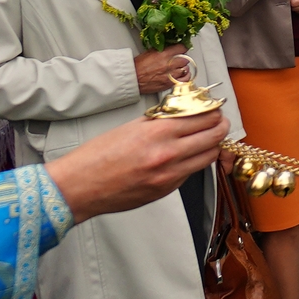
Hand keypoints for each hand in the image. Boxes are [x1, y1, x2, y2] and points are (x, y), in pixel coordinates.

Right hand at [44, 111, 229, 225]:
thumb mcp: (130, 127)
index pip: (203, 117)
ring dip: (211, 146)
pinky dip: (192, 163)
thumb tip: (184, 111)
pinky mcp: (166, 190)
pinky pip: (190, 173)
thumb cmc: (97, 156)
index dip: (213, 111)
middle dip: (220, 126)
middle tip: (218, 122)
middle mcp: (168, 154)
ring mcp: (169, 175)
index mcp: (157, 133)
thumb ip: (160, 120)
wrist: (78, 187)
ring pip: (208, 156)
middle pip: (213, 136)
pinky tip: (184, 157)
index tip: (214, 108)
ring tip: (205, 139)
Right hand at [133, 44, 190, 93]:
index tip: (182, 49)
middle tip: (179, 59)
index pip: (182, 48)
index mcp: (164, 54)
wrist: (133, 78)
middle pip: (186, 59)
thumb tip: (170, 46)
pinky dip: (184, 77)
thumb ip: (163, 49)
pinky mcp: (170, 84)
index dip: (183, 48)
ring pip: (186, 69)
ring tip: (178, 67)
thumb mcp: (150, 51)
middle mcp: (170, 65)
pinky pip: (185, 79)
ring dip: (183, 67)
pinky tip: (181, 75)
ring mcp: (171, 75)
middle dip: (183, 58)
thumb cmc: (138, 66)